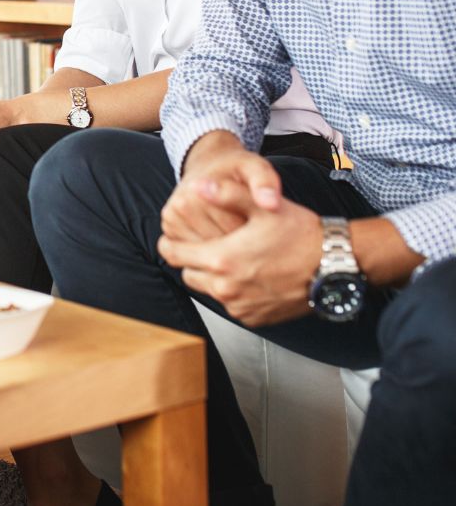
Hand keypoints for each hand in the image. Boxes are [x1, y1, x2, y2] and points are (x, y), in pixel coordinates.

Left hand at [158, 198, 322, 326]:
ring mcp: (240, 307)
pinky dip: (233, 292)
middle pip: (188, 274)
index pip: (173, 254)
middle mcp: (226, 288)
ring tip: (232, 257)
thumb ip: (227, 193)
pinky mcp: (253, 319)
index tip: (172, 237)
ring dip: (213, 277)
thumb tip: (199, 186)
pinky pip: (230, 306)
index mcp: (222, 259)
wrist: (335, 266)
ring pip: (209, 291)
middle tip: (208, 245)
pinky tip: (249, 275)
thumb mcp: (263, 206)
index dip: (170, 243)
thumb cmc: (301, 234)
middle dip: (192, 260)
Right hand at [161, 131, 281, 244]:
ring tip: (240, 238)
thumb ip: (265, 182)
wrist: (209, 163)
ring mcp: (171, 220)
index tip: (262, 227)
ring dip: (225, 252)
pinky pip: (195, 255)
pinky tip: (224, 242)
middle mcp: (181, 206)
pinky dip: (211, 253)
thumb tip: (270, 204)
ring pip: (207, 254)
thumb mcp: (255, 167)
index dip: (255, 235)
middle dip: (240, 245)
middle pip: (219, 245)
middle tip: (253, 234)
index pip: (234, 230)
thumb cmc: (236, 169)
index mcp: (200, 192)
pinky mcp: (170, 231)